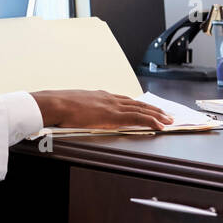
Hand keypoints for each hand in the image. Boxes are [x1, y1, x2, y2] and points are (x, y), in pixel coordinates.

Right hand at [29, 90, 173, 130]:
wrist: (54, 104)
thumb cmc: (57, 107)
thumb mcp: (72, 106)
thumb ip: (81, 111)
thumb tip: (79, 117)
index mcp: (100, 96)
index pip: (125, 100)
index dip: (138, 105)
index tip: (147, 109)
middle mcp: (109, 98)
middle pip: (137, 103)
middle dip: (153, 109)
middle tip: (166, 114)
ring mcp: (112, 106)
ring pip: (141, 109)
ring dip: (157, 114)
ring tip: (169, 120)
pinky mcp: (113, 115)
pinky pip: (138, 117)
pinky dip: (151, 120)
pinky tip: (160, 125)